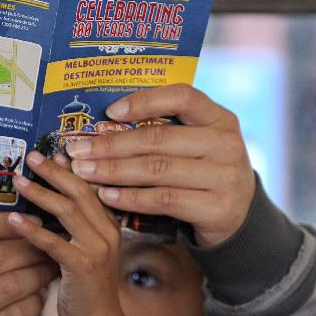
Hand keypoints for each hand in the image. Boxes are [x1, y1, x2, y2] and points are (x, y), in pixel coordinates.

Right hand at [0, 213, 57, 315]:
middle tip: (52, 241)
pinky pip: (18, 314)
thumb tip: (21, 209)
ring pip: (10, 285)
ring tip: (51, 264)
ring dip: (39, 272)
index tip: (31, 218)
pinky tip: (40, 293)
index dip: (4, 220)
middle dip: (30, 246)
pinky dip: (36, 300)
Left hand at [9, 152, 123, 315]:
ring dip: (40, 192)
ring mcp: (97, 248)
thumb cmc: (84, 288)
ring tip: (17, 180)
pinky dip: (32, 228)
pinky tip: (13, 219)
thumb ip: (70, 227)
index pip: (89, 187)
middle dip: (54, 171)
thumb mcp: (83, 251)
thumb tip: (45, 201)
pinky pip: (54, 242)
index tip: (51, 152)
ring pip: (68, 210)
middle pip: (80, 191)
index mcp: (108, 224)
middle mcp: (107, 231)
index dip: (69, 168)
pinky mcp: (83, 267)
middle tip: (30, 156)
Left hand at [65, 84, 254, 247]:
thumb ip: (163, 132)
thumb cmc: (201, 173)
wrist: (238, 219)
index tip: (109, 112)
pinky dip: (131, 197)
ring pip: (157, 170)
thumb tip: (101, 124)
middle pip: (159, 138)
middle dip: (111, 144)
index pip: (182, 96)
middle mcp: (226, 144)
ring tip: (84, 172)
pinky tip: (107, 196)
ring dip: (113, 171)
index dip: (144, 101)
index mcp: (220, 118)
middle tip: (77, 150)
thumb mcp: (194, 146)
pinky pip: (164, 200)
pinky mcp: (217, 208)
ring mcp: (225, 177)